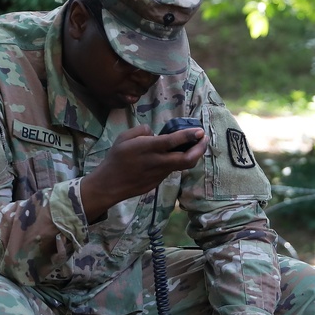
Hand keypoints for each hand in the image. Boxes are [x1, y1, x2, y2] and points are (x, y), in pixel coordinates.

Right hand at [80, 125, 205, 221]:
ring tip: (195, 145)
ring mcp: (159, 174)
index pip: (173, 142)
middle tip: (204, 140)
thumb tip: (155, 133)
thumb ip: (141, 130)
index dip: (189, 136)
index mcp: (147, 148)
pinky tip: (176, 155)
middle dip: (200, 149)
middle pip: (186, 159)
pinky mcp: (158, 182)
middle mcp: (156, 162)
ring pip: (181, 165)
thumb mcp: (124, 137)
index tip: (200, 131)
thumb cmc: (115, 158)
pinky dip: (178, 162)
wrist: (110, 184)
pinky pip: (171, 170)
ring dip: (191, 155)